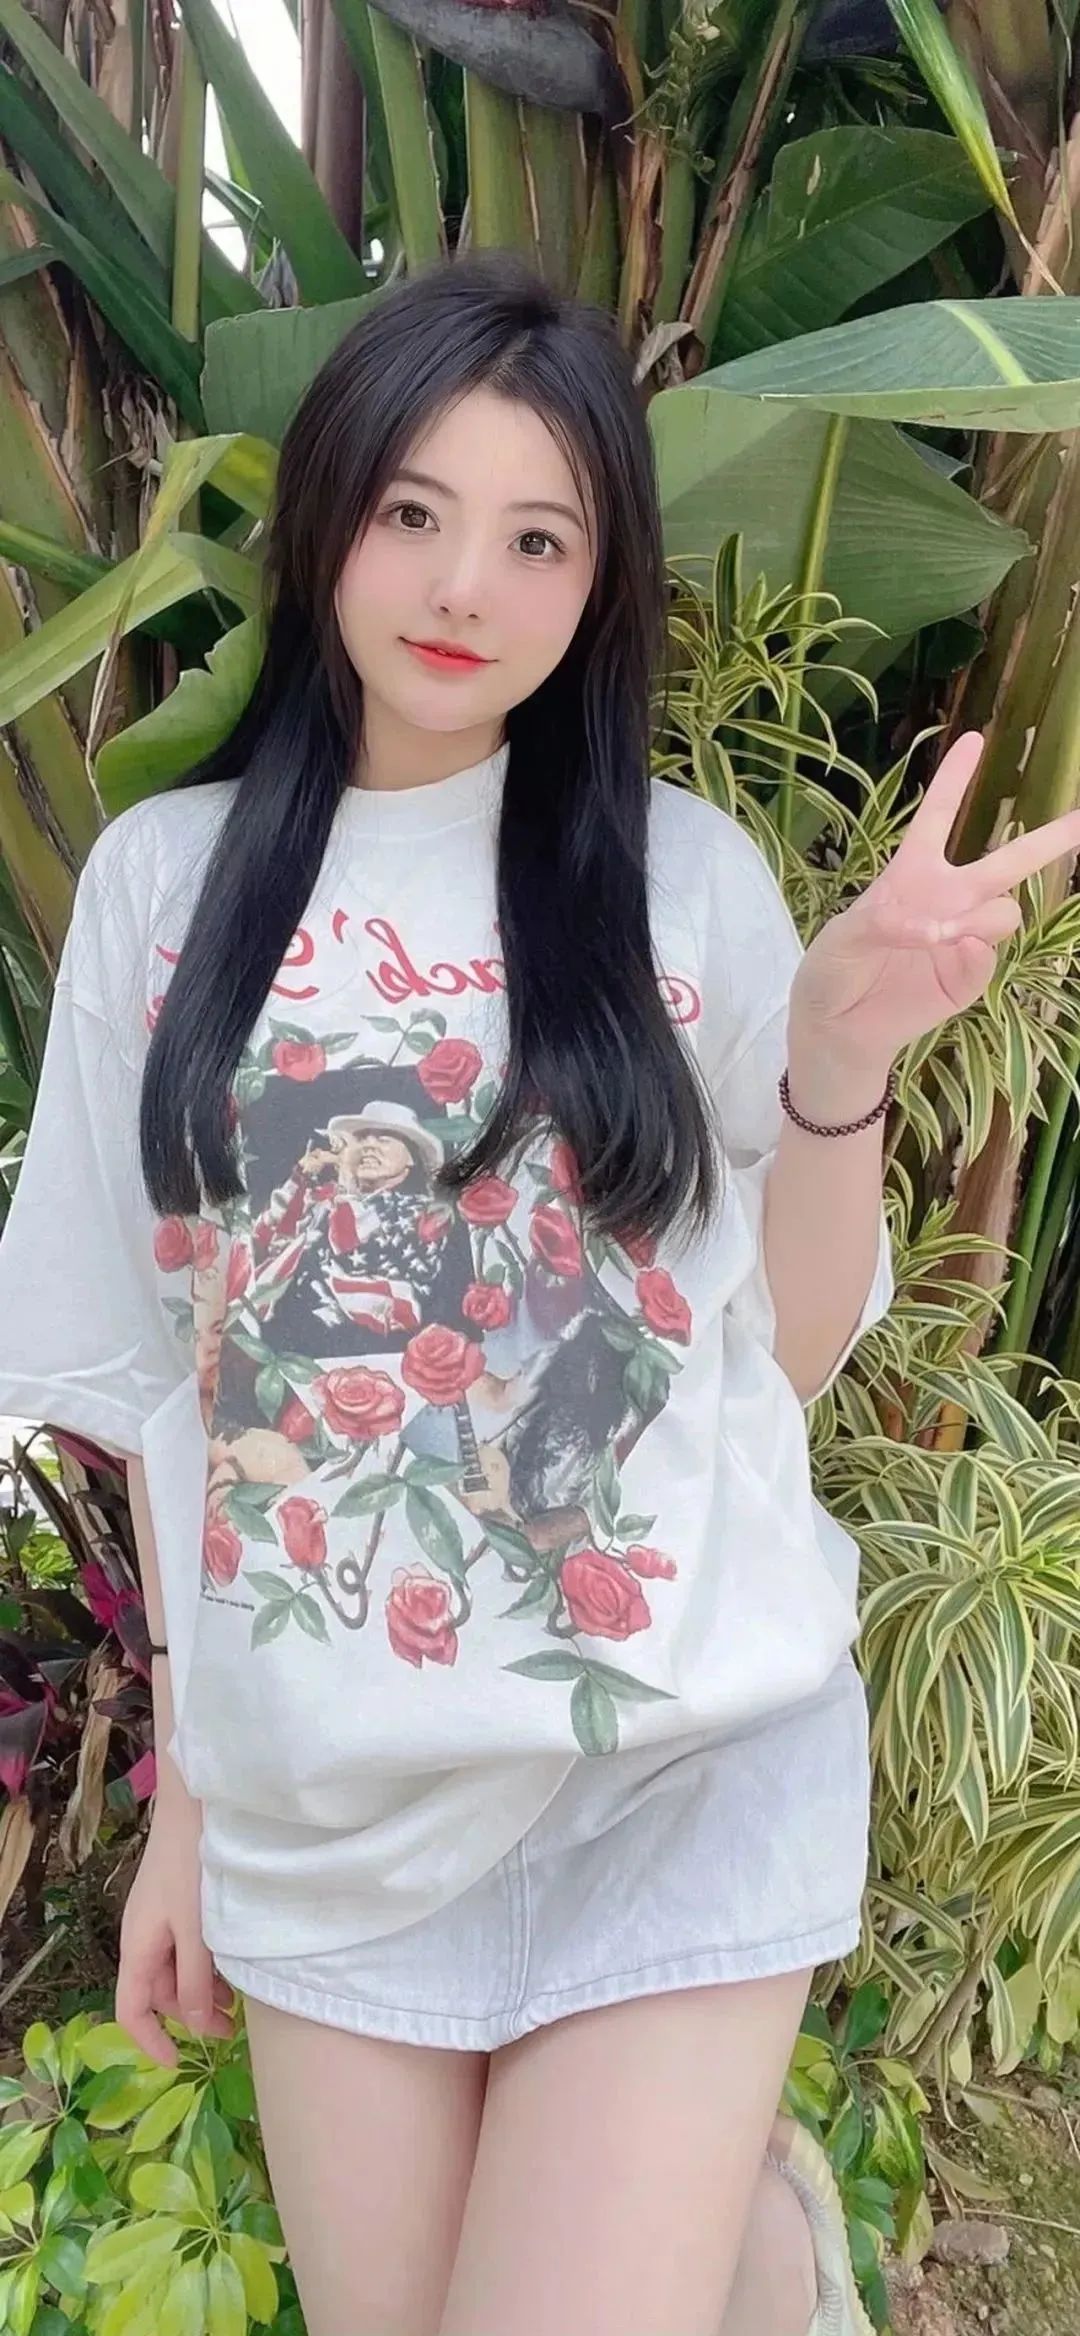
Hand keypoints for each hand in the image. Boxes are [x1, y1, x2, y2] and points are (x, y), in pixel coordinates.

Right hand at [116, 1786, 234, 2066]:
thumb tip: (194, 2026)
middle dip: (190, 2016)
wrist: (193, 1808)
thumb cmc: (192, 1870)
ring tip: (237, 2002)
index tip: (178, 2061)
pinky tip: (231, 1967)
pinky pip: (185, 1949)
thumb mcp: (196, 1932)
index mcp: (138, 1949)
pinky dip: (205, 1966)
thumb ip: (195, 1980)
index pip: (131, 2011)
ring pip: (175, 1971)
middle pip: (158, 1993)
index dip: (150, 2042)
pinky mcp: (176, 1905)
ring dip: (201, 1991)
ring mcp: (158, 1921)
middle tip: (231, 2028)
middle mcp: (142, 1939)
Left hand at [790, 732, 1079, 1078]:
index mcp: (911, 875)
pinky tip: (948, 952)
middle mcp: (947, 900)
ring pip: (1005, 912)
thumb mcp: (844, 935)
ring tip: (946, 933)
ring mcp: (963, 940)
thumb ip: (887, 921)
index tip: (974, 738)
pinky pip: (988, 958)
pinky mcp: (968, 978)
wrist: (836, 1028)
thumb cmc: (833, 969)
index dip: (954, 781)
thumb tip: (943, 928)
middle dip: (1052, 839)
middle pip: (1008, 862)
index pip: (937, 819)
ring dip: (984, 916)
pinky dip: (972, 953)